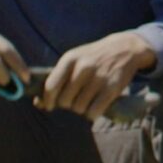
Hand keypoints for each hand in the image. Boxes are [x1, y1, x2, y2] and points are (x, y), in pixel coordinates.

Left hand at [40, 32, 154, 118]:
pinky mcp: (112, 89)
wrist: (124, 48)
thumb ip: (56, 78)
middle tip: (74, 100)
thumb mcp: (74, 60)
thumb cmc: (92, 57)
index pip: (51, 86)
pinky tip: (95, 107)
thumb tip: (38, 103)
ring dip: (81, 109)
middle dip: (67, 105)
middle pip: (64, 101)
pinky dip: (92, 114)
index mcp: (70, 59)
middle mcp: (83, 67)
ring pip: (79, 108)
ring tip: (87, 101)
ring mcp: (98, 78)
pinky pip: (94, 112)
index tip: (49, 106)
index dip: (48, 100)